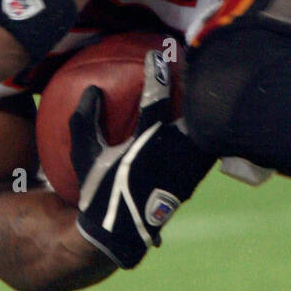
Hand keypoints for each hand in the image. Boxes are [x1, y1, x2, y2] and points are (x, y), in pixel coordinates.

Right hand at [71, 51, 212, 267]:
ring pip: (206, 125)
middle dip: (194, 82)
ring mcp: (189, 166)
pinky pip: (206, 142)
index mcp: (144, 145)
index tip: (157, 54)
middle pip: (194, 107)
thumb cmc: (99, 191)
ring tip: (203, 79)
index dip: (157, 73)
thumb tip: (92, 89)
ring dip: (203, 102)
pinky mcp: (197, 175)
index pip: (156, 99)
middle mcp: (172, 153)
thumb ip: (84, 121)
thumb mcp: (84, 156)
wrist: (121, 235)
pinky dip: (206, 124)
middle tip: (192, 59)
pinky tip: (204, 111)